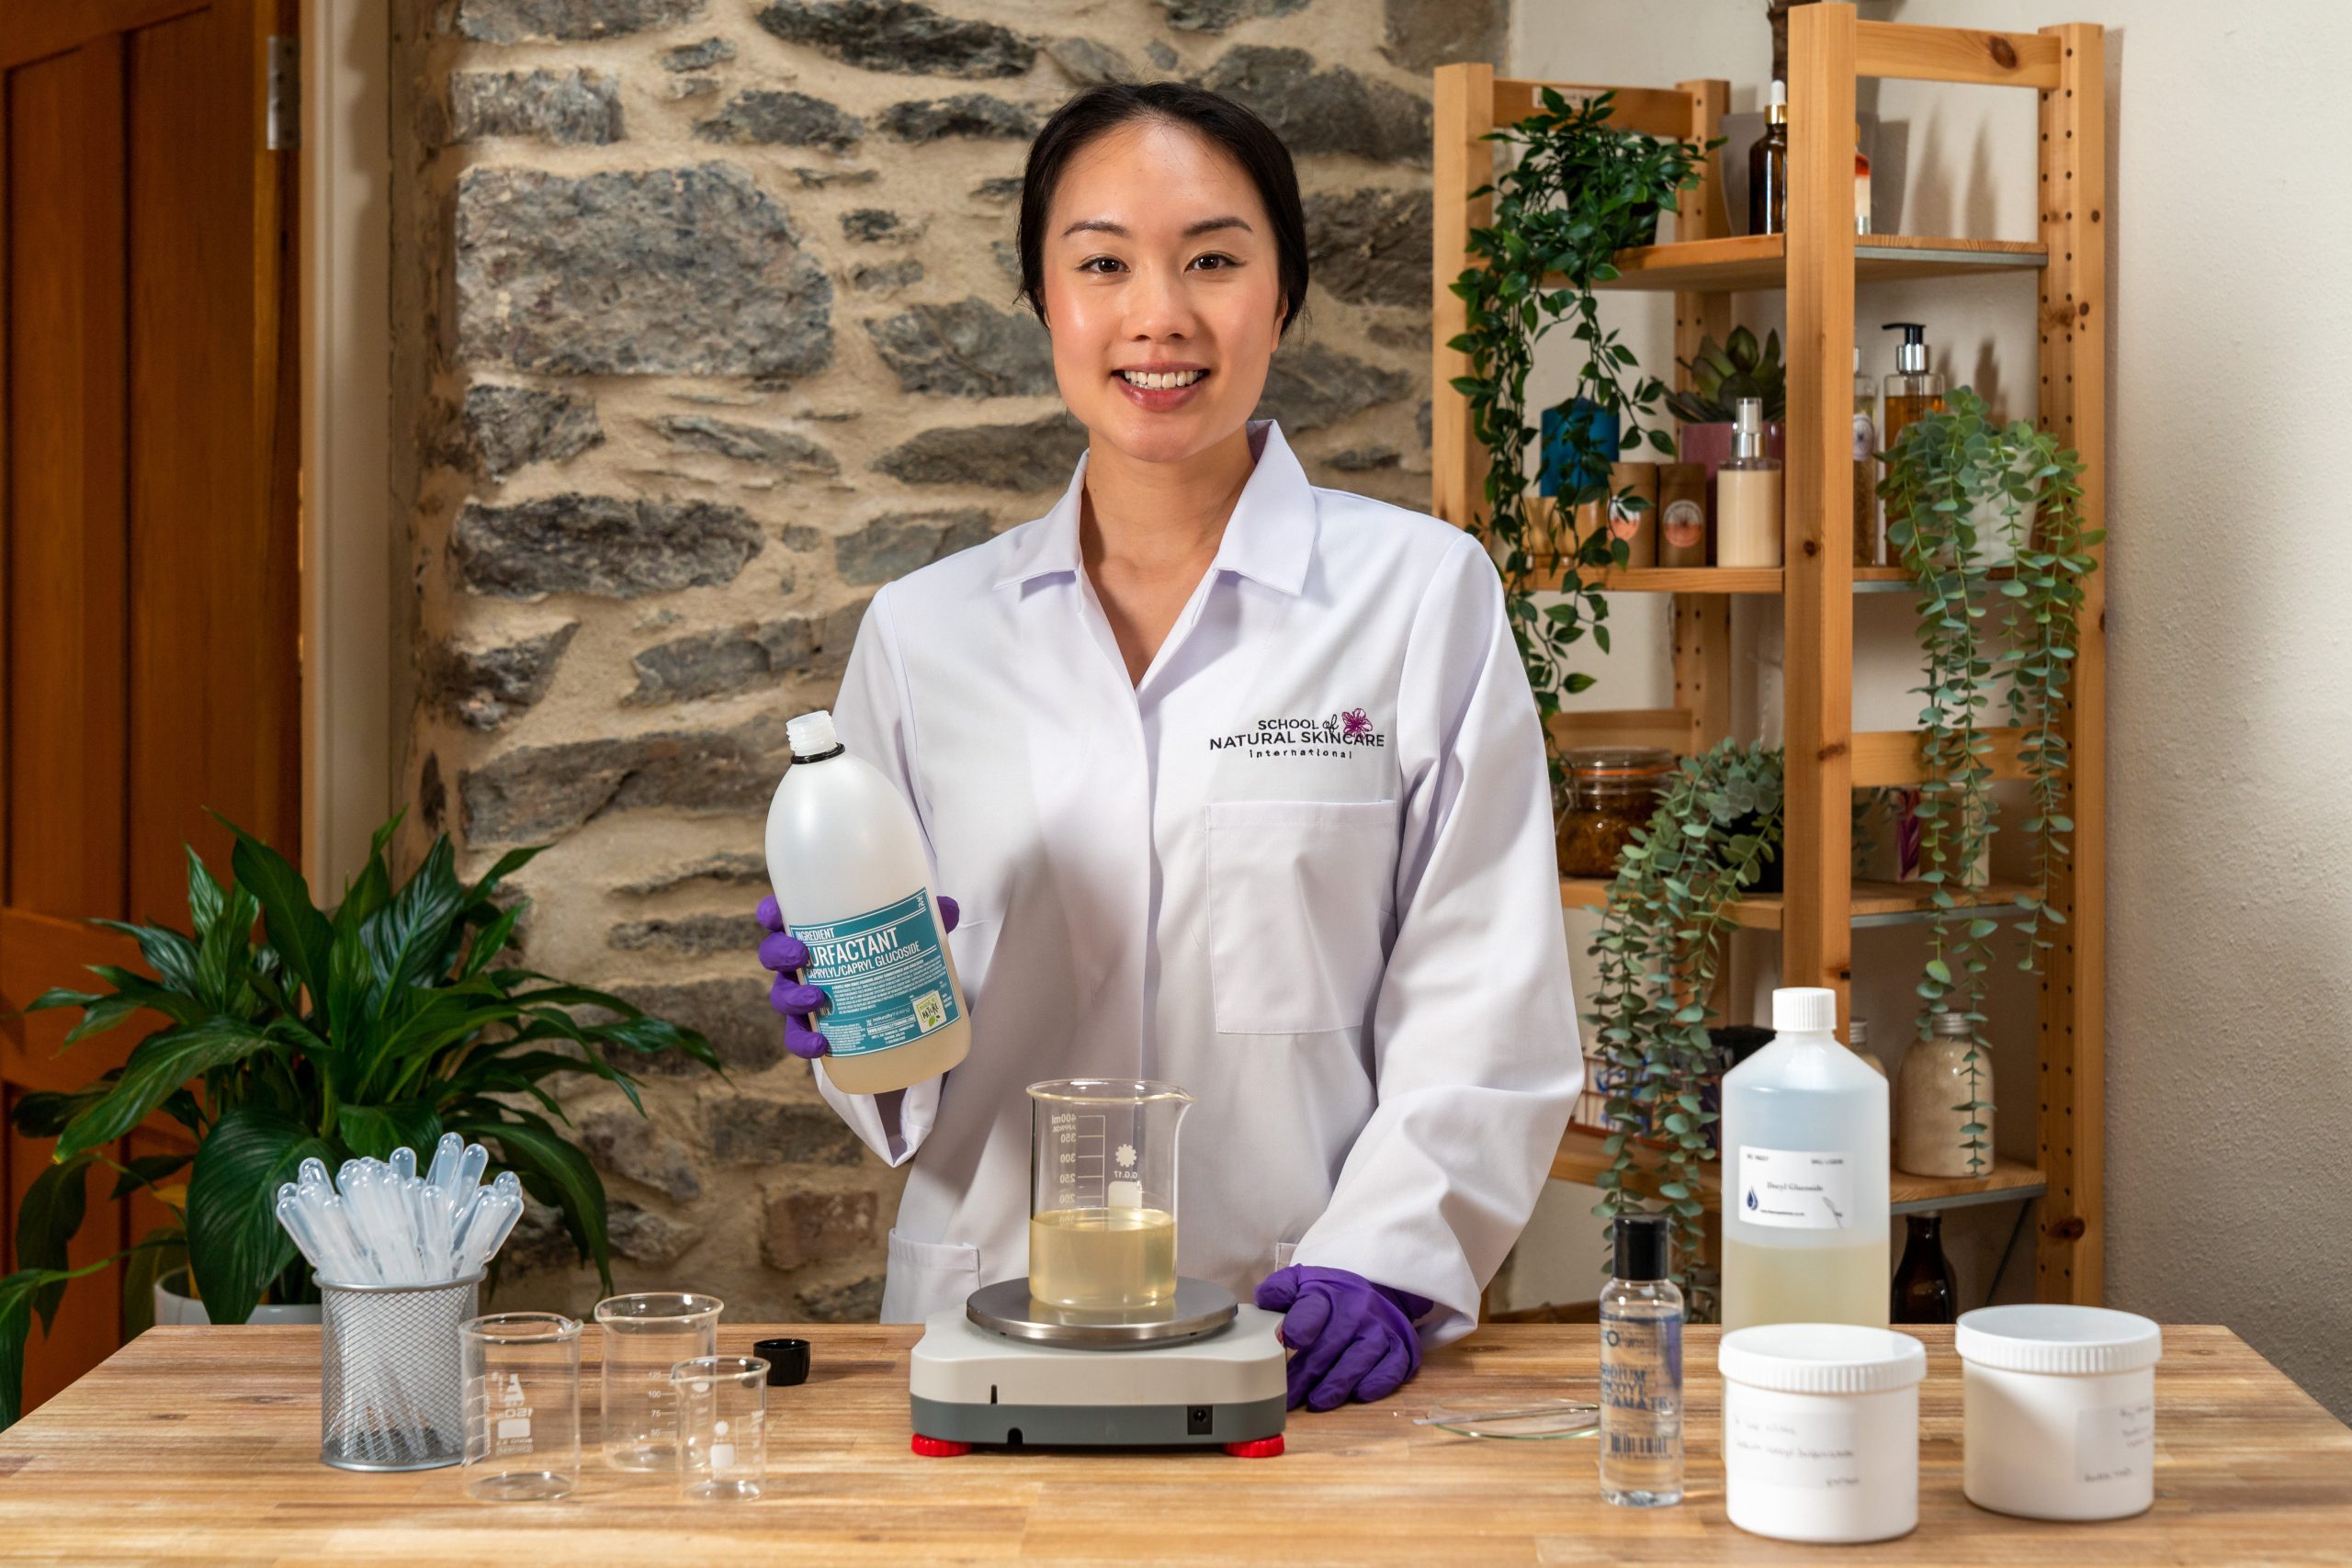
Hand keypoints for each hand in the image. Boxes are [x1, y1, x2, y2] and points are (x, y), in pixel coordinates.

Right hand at [754, 894, 958, 1059]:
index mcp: (817, 930)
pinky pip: (799, 1036)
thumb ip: (928, 917)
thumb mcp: (912, 931)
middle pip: (773, 954)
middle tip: (802, 955)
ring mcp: (805, 994)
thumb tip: (947, 909)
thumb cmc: (893, 951)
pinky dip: (804, 1041)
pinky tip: (821, 1045)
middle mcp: (804, 962)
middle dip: (779, 953)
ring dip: (791, 998)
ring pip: (781, 995)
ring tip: (816, 1000)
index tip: (775, 913)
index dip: (771, 913)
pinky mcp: (816, 1027)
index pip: (780, 915)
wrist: (904, 1000)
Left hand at [1253, 1265, 1430, 1410]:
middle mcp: (1357, 1310)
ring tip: (1318, 1402)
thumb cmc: (1331, 1296)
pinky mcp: (1401, 1347)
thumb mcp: (1302, 1283)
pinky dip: (1377, 1381)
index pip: (1313, 1307)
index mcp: (1328, 1293)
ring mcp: (1380, 1329)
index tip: (1288, 1340)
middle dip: (1308, 1373)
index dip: (1301, 1324)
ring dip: (1339, 1383)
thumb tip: (1265, 1300)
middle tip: (1289, 1397)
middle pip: (1331, 1343)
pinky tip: (1359, 1394)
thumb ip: (1279, 1290)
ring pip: (1360, 1357)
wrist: (1378, 1290)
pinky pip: (1392, 1367)